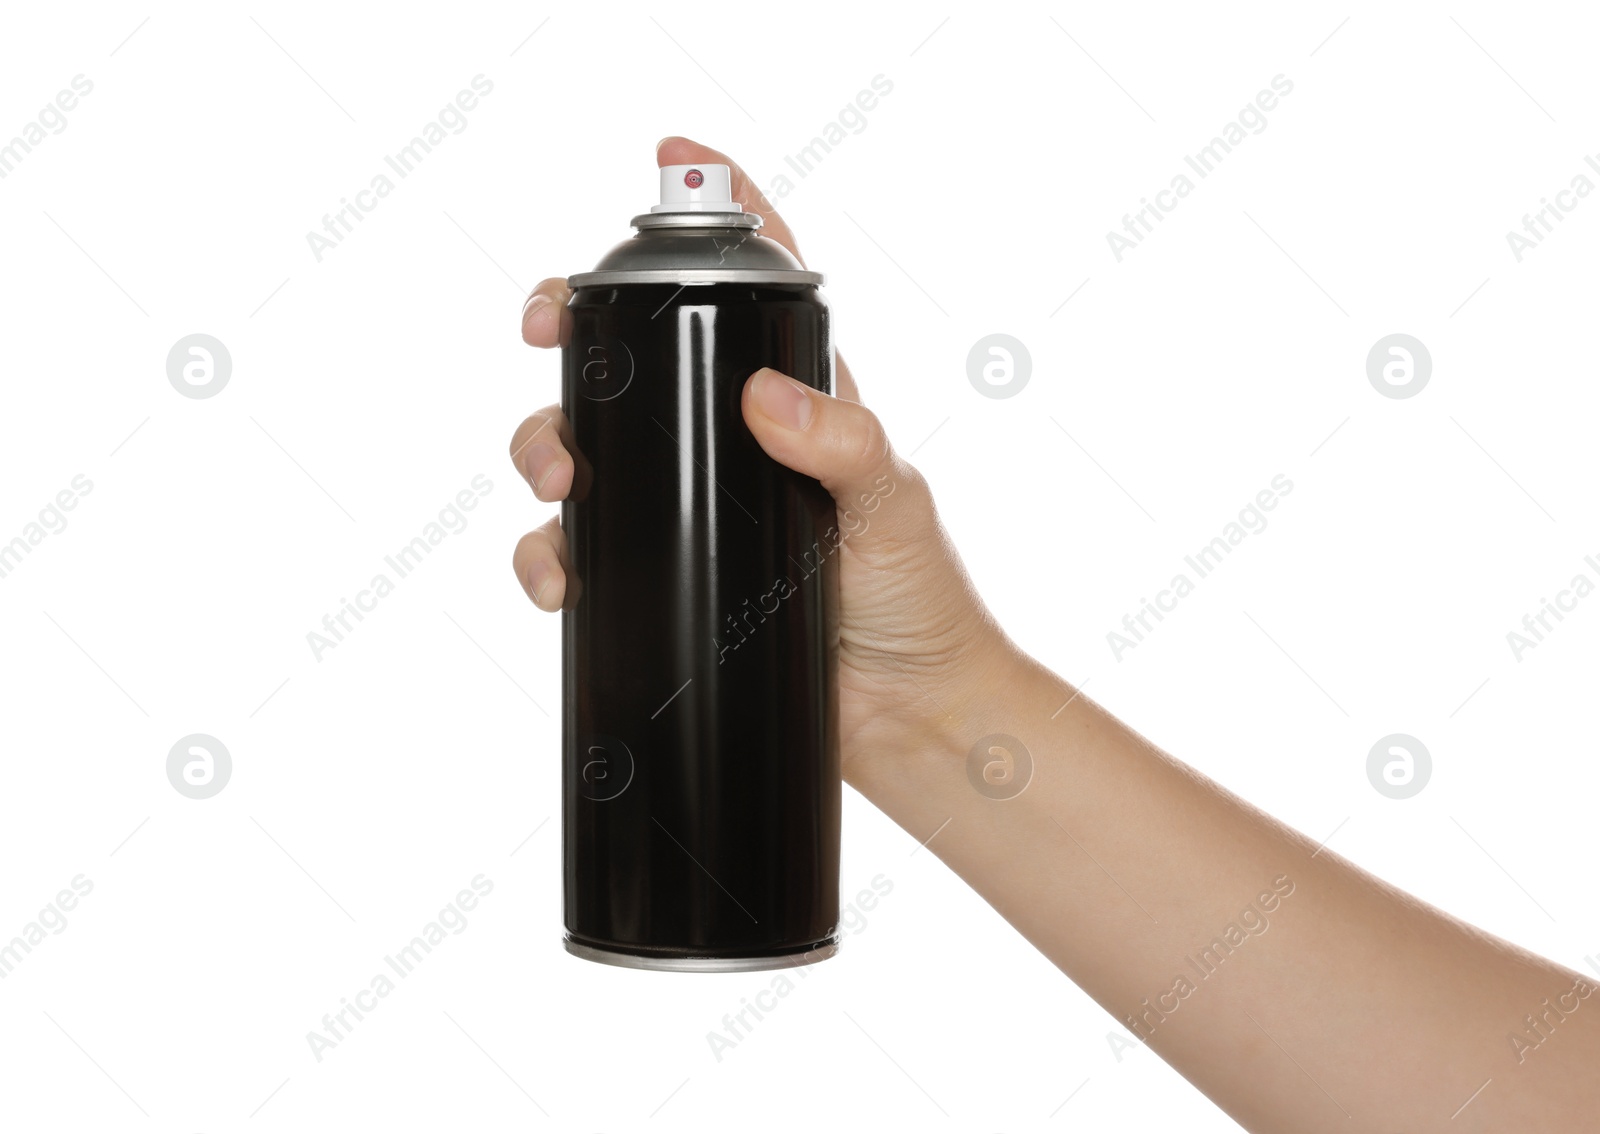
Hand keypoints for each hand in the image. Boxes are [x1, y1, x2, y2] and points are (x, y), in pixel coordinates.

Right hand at [511, 136, 1014, 780]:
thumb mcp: (892, 506)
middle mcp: (729, 444)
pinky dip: (548, 556)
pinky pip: (579, 552)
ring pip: (584, 448)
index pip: (752, 281)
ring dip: (544, 444)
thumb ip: (842, 443)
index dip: (709, 209)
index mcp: (795, 399)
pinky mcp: (659, 579)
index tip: (668, 156)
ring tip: (556, 478)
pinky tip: (558, 577)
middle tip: (543, 336)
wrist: (908, 717)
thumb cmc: (920, 601)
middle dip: (575, 334)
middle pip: (630, 359)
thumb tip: (763, 396)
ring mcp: (688, 510)